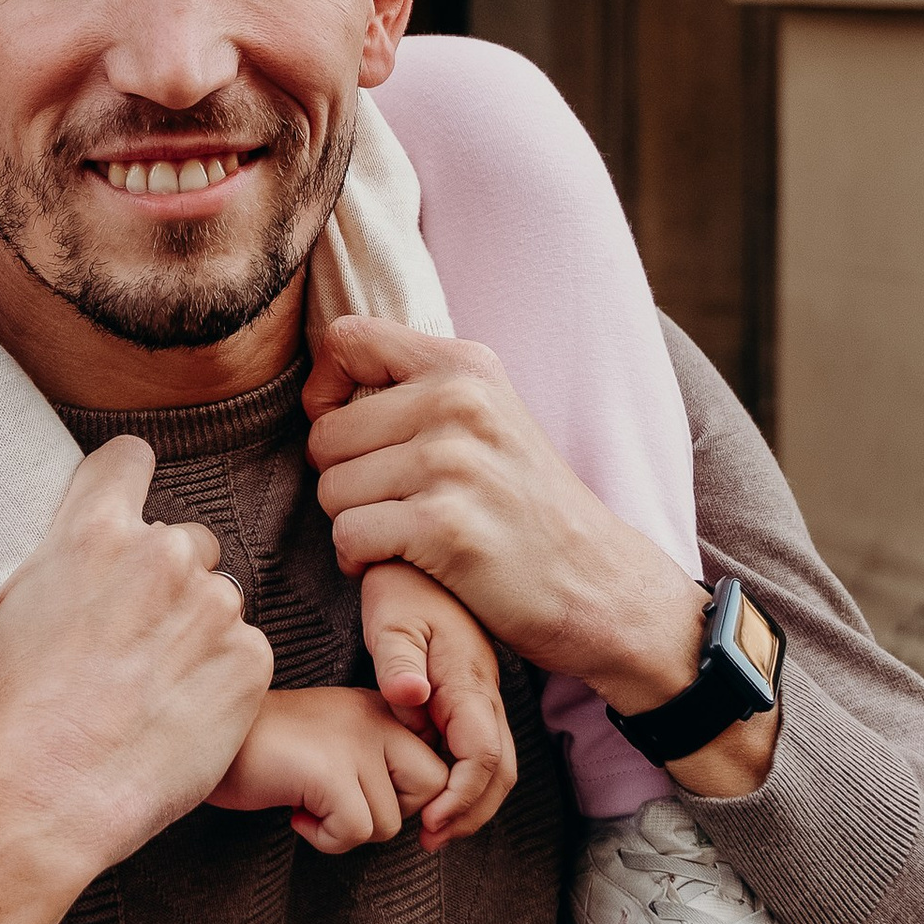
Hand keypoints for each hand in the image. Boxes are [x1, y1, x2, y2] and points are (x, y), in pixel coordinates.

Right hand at [0, 439, 274, 923]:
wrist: (55, 798)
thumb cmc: (11, 718)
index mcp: (94, 533)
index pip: (130, 459)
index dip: (125, 482)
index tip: (125, 513)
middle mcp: (163, 556)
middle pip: (184, 540)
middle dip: (165, 578)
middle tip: (133, 635)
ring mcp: (214, 608)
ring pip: (217, 599)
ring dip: (196, 630)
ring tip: (153, 685)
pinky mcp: (250, 661)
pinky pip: (245, 650)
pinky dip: (222, 676)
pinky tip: (180, 710)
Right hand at [210, 684, 433, 855]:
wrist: (204, 735)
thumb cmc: (266, 750)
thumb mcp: (335, 742)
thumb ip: (379, 763)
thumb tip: (427, 817)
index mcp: (380, 707)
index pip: (438, 762)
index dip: (413, 798)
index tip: (371, 807)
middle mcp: (376, 717)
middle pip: (432, 787)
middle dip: (392, 814)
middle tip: (343, 809)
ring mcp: (354, 742)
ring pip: (390, 822)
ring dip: (347, 831)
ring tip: (308, 808)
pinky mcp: (330, 772)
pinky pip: (355, 832)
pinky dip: (325, 839)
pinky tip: (295, 815)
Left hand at [305, 318, 710, 716]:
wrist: (599, 583)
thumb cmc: (527, 508)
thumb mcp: (488, 418)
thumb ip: (418, 390)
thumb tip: (324, 388)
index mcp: (466, 366)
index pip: (348, 340)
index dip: (326, 390)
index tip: (351, 434)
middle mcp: (459, 403)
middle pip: (326, 433)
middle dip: (342, 478)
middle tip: (390, 504)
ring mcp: (452, 463)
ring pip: (331, 488)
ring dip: (352, 523)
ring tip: (401, 534)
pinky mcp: (444, 526)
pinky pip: (349, 535)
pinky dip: (359, 560)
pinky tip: (396, 563)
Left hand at [355, 561, 519, 845]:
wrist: (424, 550)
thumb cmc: (403, 583)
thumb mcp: (391, 616)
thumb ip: (398, 661)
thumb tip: (412, 699)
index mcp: (469, 680)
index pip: (483, 757)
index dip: (461, 799)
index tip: (430, 824)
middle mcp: (484, 691)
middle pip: (500, 770)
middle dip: (471, 813)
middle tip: (432, 840)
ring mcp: (482, 691)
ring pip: (496, 760)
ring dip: (471, 800)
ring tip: (433, 827)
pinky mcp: (470, 689)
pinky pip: (479, 744)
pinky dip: (464, 777)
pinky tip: (431, 785)